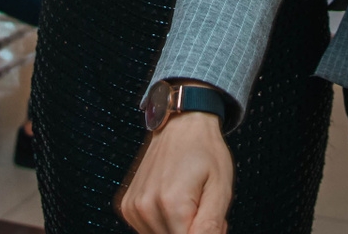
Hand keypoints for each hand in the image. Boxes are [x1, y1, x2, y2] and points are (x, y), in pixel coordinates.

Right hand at [119, 110, 232, 233]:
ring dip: (178, 229)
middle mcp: (146, 208)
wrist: (182, 123)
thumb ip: (211, 226)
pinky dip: (164, 224)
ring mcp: (133, 208)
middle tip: (204, 208)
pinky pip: (148, 230)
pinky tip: (173, 201)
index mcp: (172, 205)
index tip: (212, 218)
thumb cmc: (205, 150)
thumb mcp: (220, 188)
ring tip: (191, 202)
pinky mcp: (127, 206)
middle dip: (192, 232)